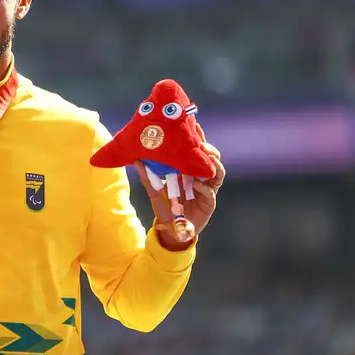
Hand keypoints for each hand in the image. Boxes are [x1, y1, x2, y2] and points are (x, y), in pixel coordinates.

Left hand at [134, 123, 225, 248]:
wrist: (170, 229)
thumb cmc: (165, 207)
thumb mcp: (154, 191)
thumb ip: (146, 177)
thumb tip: (136, 160)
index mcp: (190, 170)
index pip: (197, 151)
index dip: (199, 137)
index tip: (195, 124)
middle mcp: (201, 177)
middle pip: (212, 158)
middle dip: (209, 149)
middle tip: (202, 144)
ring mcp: (207, 189)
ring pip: (218, 173)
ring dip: (214, 165)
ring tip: (207, 160)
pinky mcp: (209, 203)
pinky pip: (211, 193)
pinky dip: (205, 188)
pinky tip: (198, 185)